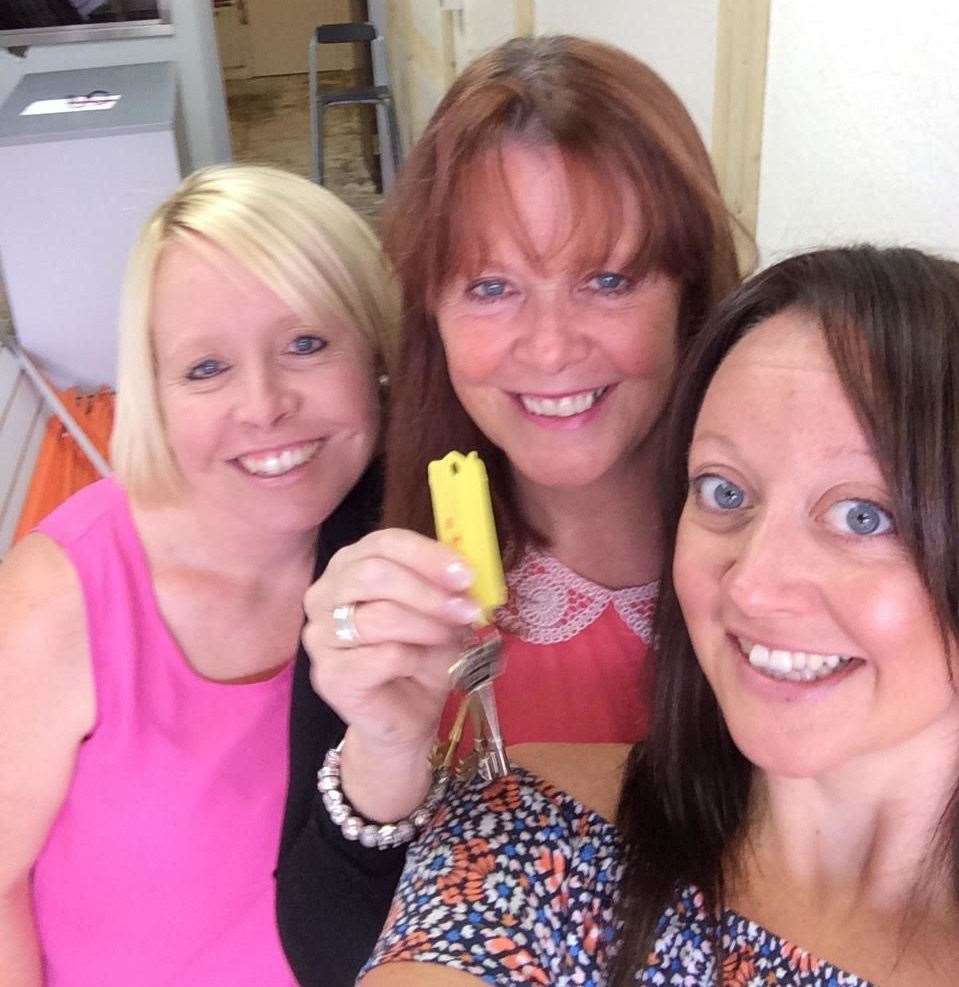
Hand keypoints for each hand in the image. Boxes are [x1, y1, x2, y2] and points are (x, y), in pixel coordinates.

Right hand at [302, 529, 478, 818]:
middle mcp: (324, 594)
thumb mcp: (441, 614)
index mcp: (350, 566)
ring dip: (427, 625)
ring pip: (378, 616)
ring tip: (451, 637)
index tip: (465, 573)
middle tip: (466, 608)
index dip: (427, 555)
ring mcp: (319, 636)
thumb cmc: (421, 657)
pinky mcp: (328, 675)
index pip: (384, 543)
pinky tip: (423, 666)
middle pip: (373, 573)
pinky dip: (416, 658)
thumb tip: (464, 574)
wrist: (406, 717)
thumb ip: (447, 588)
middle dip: (428, 590)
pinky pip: (382, 656)